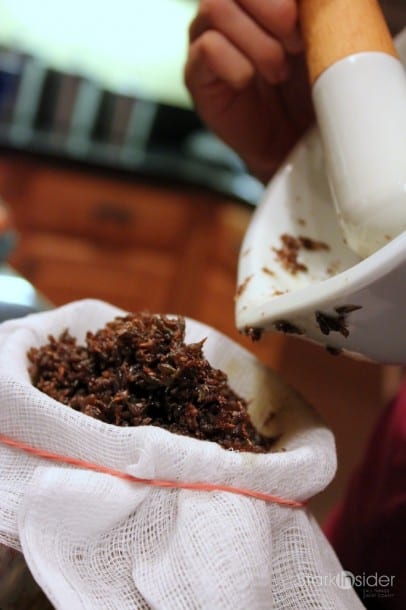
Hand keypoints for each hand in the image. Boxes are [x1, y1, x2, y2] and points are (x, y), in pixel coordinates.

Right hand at [184, 0, 313, 182]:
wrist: (294, 146)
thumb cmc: (310, 94)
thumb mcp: (322, 42)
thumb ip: (311, 11)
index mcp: (260, 3)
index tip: (304, 19)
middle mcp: (230, 13)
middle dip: (272, 8)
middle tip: (297, 43)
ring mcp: (207, 41)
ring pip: (215, 8)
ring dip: (256, 41)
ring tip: (278, 71)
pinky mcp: (196, 76)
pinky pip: (206, 49)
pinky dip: (237, 64)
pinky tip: (251, 83)